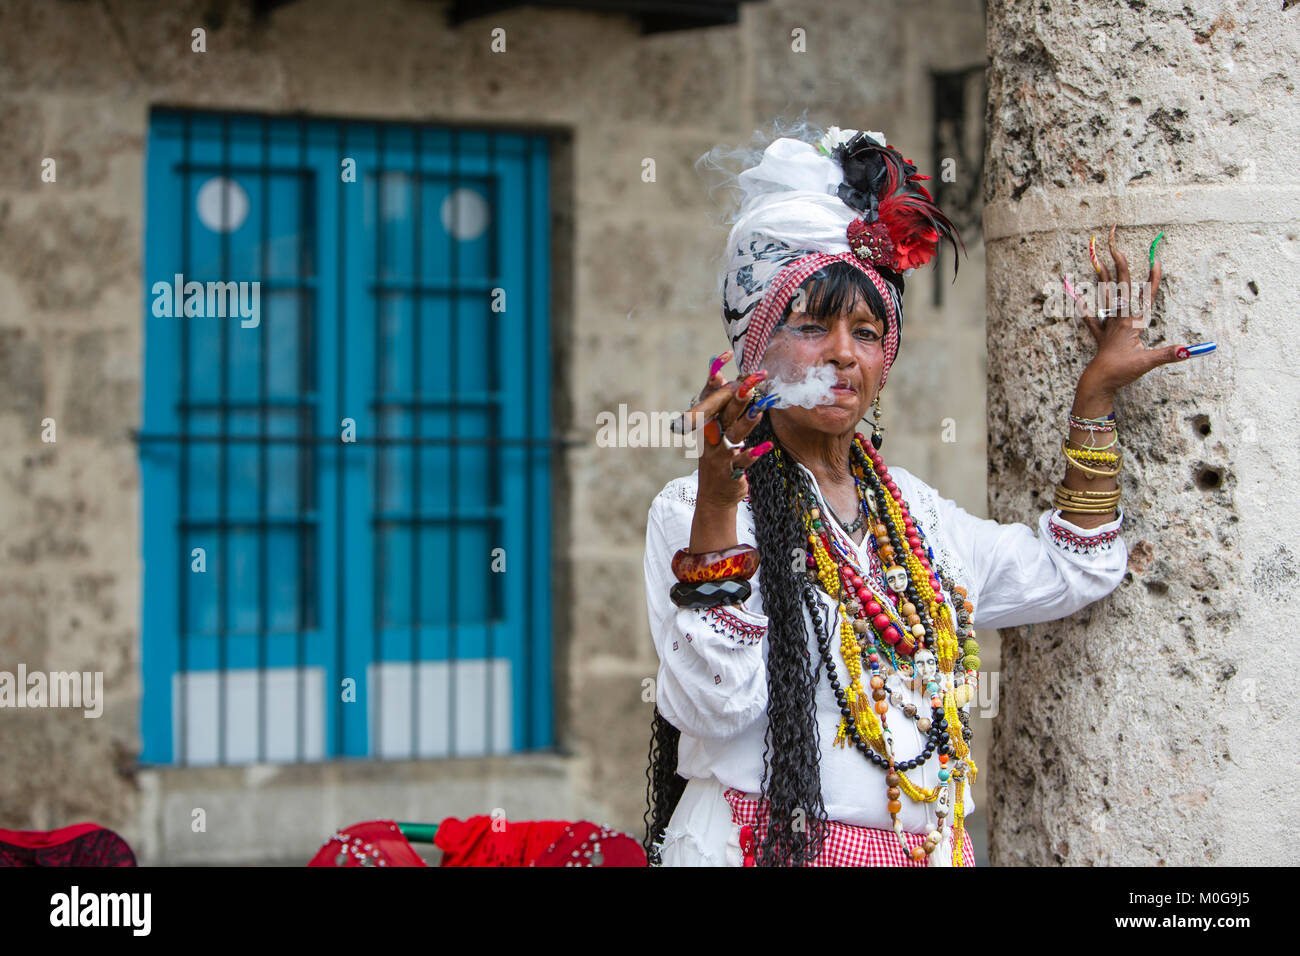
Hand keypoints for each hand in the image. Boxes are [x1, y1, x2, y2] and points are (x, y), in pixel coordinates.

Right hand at [683, 354, 772, 513]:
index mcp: (706, 424)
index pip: (708, 396)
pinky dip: (753, 453)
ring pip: (733, 435)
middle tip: (750, 380)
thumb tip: (720, 373)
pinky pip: (742, 461)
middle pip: (723, 413)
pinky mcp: (730, 472)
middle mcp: (710, 437)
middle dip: (736, 396)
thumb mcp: (715, 430)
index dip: (714, 376)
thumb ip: (720, 404)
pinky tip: (766, 446)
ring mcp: (719, 455)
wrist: (714, 495)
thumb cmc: (719, 456)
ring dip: (746, 422)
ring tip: (760, 409)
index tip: (724, 356)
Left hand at [1077, 224, 1187, 394]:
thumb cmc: (1121, 371)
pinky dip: (1085, 309)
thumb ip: (1168, 354)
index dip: (1152, 280)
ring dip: (1102, 278)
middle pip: (1121, 288)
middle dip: (1120, 265)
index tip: (1156, 261)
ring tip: (1096, 260)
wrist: (1098, 382)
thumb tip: (1188, 350)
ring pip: (1105, 297)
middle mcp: (1118, 320)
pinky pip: (1092, 320)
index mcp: (1131, 323)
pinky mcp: (1100, 337)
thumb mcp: (1148, 362)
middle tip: (1115, 244)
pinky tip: (1078, 298)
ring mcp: (1108, 327)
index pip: (1145, 296)